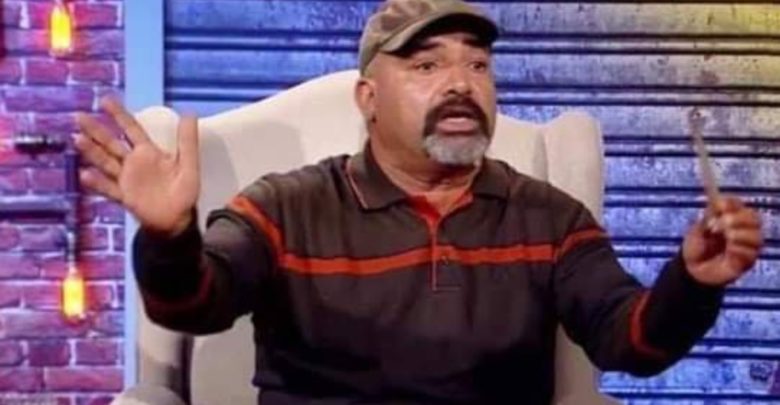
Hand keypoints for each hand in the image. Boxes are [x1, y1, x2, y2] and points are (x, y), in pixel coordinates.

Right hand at [74, 97, 199, 236]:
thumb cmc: (184, 192)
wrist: (176, 220)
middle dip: (96, 130)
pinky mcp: (123, 196)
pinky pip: (108, 188)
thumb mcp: (189, 165)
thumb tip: (189, 113)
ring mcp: (126, 179)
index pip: (131, 128)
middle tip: (79, 116)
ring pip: (105, 162)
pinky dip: (97, 182)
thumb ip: (188, 141)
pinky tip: (85, 175)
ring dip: (92, 151)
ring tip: (78, 139)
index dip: (119, 114)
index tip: (104, 99)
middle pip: (111, 142)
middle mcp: (133, 163)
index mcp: (148, 152)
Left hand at [682, 196, 762, 286]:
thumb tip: (716, 200)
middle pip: (753, 218)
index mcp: (729, 217)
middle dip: (737, 219)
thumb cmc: (696, 246)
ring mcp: (747, 246)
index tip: (719, 205)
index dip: (731, 203)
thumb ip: (708, 216)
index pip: (737, 204)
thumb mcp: (697, 229)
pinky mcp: (747, 261)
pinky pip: (751, 253)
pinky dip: (739, 249)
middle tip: (722, 224)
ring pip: (756, 236)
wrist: (691, 269)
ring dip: (740, 234)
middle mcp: (743, 229)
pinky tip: (729, 251)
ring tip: (727, 237)